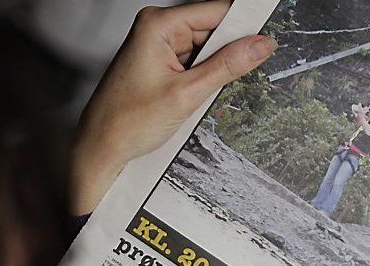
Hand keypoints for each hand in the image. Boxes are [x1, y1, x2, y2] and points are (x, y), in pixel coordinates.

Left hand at [71, 0, 275, 214]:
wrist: (101, 147)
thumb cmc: (127, 121)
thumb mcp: (187, 93)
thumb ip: (227, 66)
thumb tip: (259, 45)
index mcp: (158, 24)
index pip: (215, 11)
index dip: (244, 25)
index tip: (267, 36)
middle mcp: (156, 29)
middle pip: (212, 31)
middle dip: (228, 54)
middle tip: (231, 79)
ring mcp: (158, 47)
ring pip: (206, 50)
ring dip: (215, 71)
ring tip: (200, 94)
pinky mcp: (160, 65)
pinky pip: (194, 64)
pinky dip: (204, 79)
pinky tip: (196, 97)